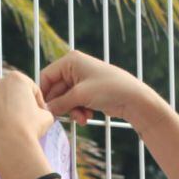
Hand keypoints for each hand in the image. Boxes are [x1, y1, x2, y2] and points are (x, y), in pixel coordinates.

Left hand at [0, 72, 54, 173]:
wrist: (11, 145)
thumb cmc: (30, 127)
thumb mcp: (47, 116)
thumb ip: (42, 110)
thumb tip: (41, 113)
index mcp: (16, 79)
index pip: (31, 87)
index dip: (38, 100)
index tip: (40, 111)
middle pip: (12, 92)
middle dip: (18, 102)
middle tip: (26, 117)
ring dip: (6, 111)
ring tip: (15, 126)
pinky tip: (3, 131)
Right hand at [40, 50, 161, 125]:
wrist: (133, 99)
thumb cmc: (108, 89)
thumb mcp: (80, 96)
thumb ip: (60, 103)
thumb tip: (46, 110)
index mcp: (70, 61)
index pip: (47, 76)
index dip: (45, 93)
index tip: (45, 109)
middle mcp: (74, 68)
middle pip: (56, 90)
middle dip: (62, 105)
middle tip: (63, 118)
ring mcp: (82, 80)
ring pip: (65, 99)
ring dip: (71, 111)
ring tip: (82, 118)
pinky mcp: (88, 92)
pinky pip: (75, 103)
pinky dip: (79, 111)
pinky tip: (87, 116)